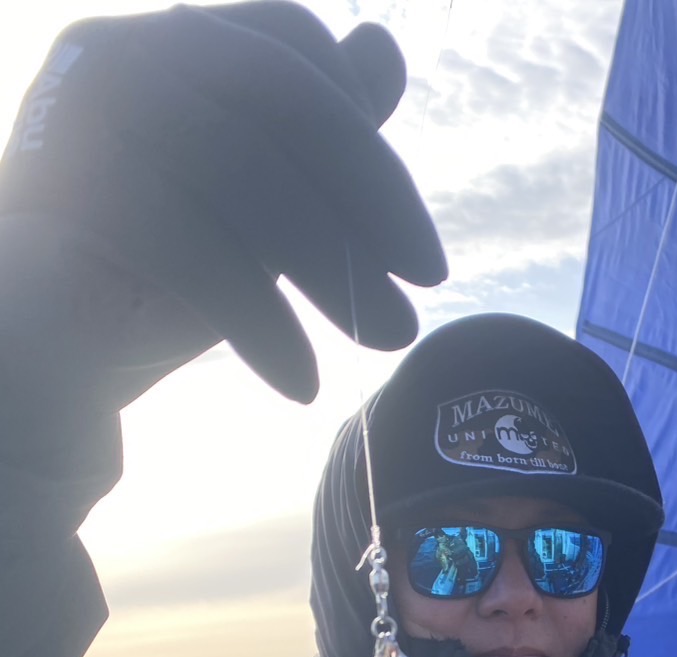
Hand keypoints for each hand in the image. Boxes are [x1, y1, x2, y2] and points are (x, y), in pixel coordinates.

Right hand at [0, 2, 445, 405]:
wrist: (37, 363)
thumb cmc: (148, 283)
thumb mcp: (252, 210)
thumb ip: (312, 137)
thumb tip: (382, 49)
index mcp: (159, 46)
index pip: (289, 46)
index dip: (366, 135)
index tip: (414, 240)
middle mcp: (114, 58)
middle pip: (280, 97)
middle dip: (373, 197)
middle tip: (430, 288)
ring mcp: (84, 120)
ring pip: (246, 171)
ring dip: (335, 270)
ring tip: (386, 341)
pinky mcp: (70, 196)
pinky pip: (197, 247)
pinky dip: (262, 322)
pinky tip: (302, 383)